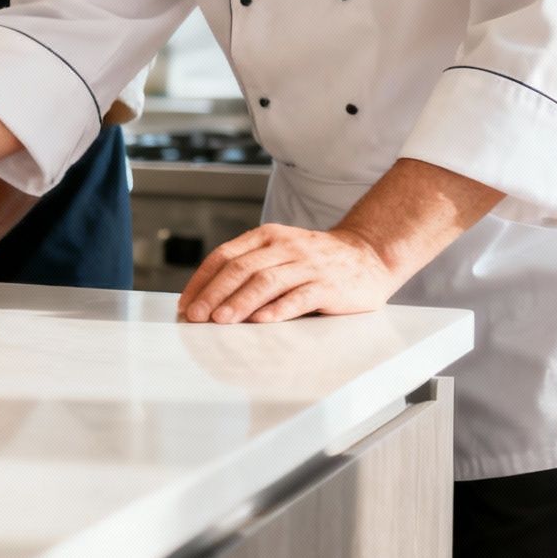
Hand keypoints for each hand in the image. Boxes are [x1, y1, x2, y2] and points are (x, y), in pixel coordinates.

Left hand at [177, 224, 404, 324]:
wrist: (370, 255)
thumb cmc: (316, 260)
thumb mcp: (280, 252)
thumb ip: (250, 267)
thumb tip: (209, 300)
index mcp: (267, 237)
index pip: (225, 256)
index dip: (202, 280)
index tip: (186, 303)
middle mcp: (285, 247)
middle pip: (241, 268)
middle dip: (214, 293)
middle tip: (196, 316)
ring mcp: (309, 265)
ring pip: (266, 281)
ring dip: (239, 302)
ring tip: (220, 320)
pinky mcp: (330, 285)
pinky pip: (300, 296)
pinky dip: (279, 309)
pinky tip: (261, 321)